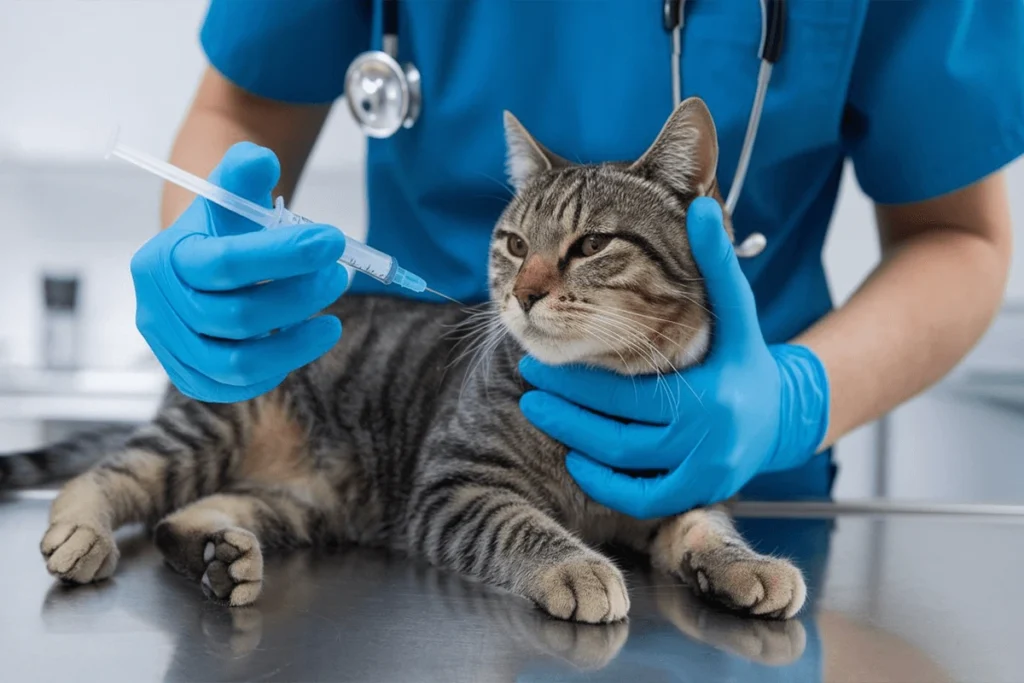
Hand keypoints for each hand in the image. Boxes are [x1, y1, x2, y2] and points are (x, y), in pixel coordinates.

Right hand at [130, 142, 347, 402]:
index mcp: (167, 258)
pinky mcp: (191, 376)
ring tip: (331, 319)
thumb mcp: (233, 193)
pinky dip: (279, 365)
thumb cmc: (224, 228)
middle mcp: (159, 307)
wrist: (201, 264)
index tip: (334, 241)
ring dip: (296, 342)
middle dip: (300, 297)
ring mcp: (172, 348)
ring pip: (239, 362)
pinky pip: (239, 386)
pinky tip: (304, 338)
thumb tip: (261, 159)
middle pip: (237, 317)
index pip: (227, 263)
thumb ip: (244, 171)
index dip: (285, 254)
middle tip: (340, 276)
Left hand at [518, 197, 829, 518]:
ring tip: (537, 409)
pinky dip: (603, 481)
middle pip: (618, 430)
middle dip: (565, 406)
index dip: (579, 377)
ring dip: (574, 438)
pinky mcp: (697, 494)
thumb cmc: (743, 354)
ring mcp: (704, 472)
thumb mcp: (736, 309)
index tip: (540, 355)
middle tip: (529, 378)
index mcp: (714, 391)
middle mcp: (710, 438)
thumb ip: (716, 262)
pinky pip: (639, 498)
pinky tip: (574, 455)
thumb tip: (700, 207)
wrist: (781, 415)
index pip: (630, 389)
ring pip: (623, 463)